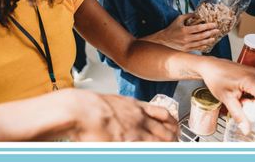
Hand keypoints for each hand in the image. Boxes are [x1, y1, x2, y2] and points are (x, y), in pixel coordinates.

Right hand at [61, 89, 177, 140]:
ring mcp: (135, 131)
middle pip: (166, 130)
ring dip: (167, 147)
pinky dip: (154, 151)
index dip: (172, 123)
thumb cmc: (89, 106)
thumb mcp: (113, 101)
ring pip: (161, 142)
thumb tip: (127, 112)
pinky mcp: (128, 143)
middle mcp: (139, 118)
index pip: (163, 114)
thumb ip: (125, 108)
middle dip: (173, 139)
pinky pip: (148, 149)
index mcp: (136, 106)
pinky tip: (154, 152)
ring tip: (169, 151)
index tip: (174, 129)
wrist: (80, 109)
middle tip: (174, 144)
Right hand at [154, 14, 219, 51]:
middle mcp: (186, 38)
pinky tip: (207, 44)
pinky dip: (203, 46)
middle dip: (211, 32)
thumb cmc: (172, 28)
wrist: (164, 39)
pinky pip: (196, 48)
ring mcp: (186, 45)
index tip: (214, 24)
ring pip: (200, 43)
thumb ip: (188, 15)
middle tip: (217, 30)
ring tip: (214, 37)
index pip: (199, 28)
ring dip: (208, 40)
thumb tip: (197, 13)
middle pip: (202, 36)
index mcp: (185, 30)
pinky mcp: (186, 50)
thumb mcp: (178, 19)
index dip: (208, 26)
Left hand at [195, 58, 254, 132]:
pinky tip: (241, 96)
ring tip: (240, 101)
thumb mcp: (226, 99)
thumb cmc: (215, 78)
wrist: (210, 67)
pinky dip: (253, 97)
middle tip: (244, 109)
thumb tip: (246, 129)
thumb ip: (238, 115)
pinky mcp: (254, 75)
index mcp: (251, 80)